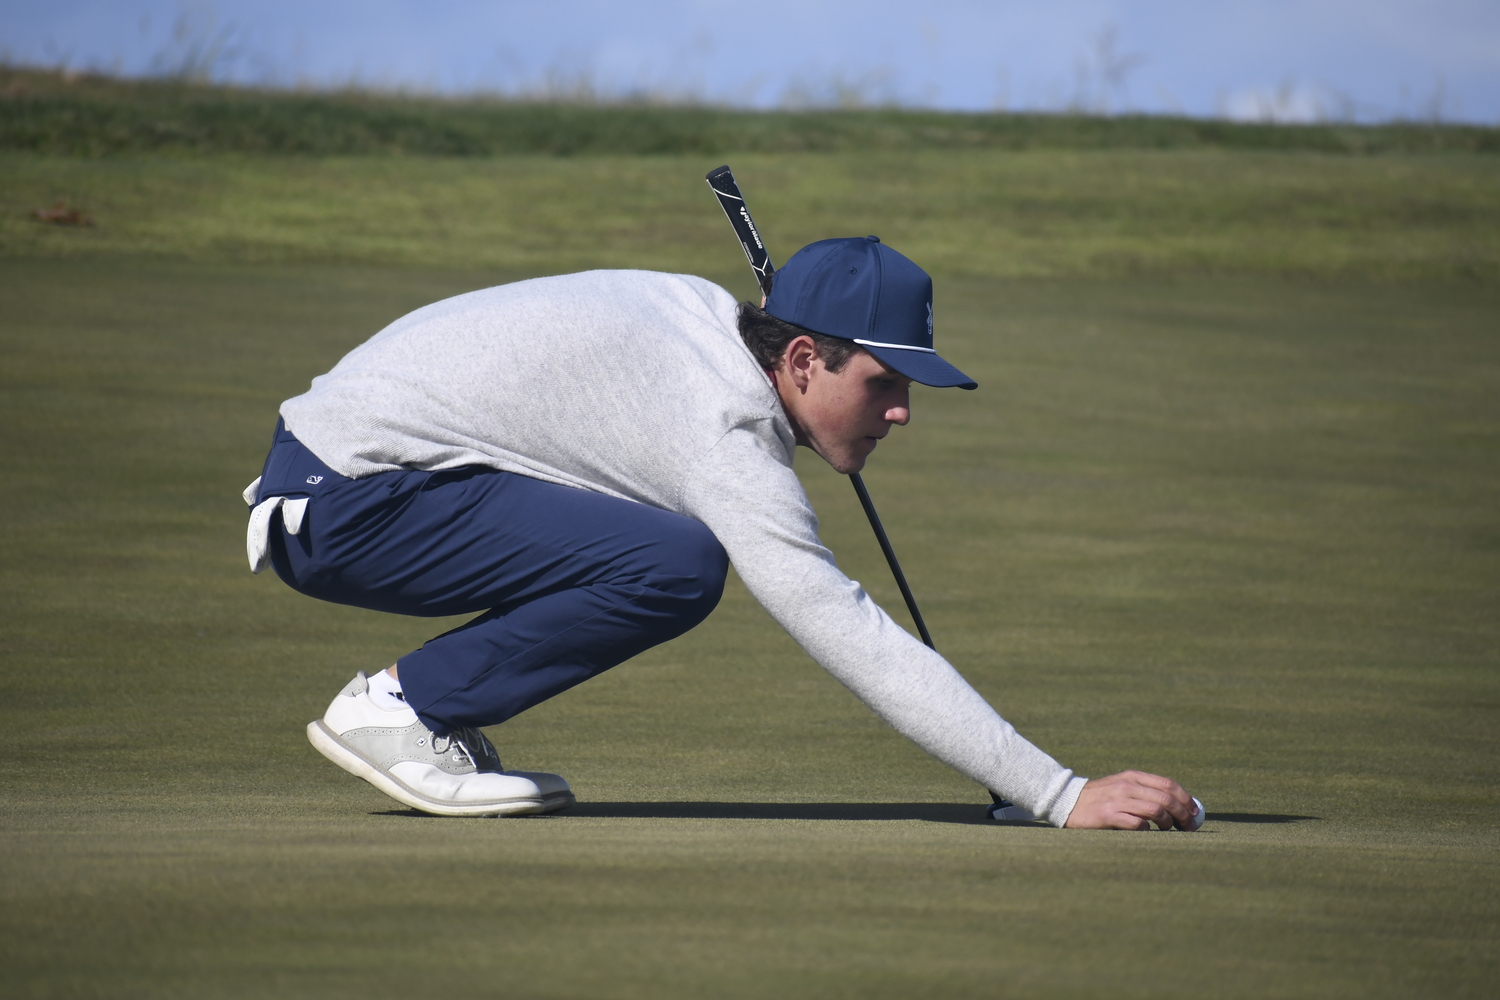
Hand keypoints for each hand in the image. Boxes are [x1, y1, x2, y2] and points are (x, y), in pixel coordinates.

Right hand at [1064, 770, 1198, 830]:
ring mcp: (1117, 800)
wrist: (1067, 801)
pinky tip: (1146, 832)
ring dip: (1168, 823)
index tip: (1195, 813)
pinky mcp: (1108, 815)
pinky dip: (1147, 830)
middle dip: (1182, 815)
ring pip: (1155, 810)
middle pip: (1165, 799)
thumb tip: (1179, 807)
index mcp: (1132, 777)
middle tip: (1189, 827)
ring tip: (1168, 830)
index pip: (1167, 784)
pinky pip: (1137, 824)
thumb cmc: (1101, 799)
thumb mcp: (1122, 787)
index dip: (1186, 799)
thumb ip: (1145, 792)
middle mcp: (1127, 786)